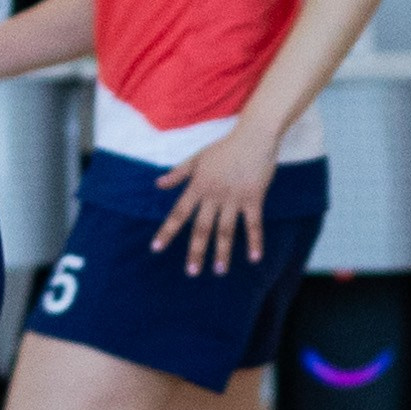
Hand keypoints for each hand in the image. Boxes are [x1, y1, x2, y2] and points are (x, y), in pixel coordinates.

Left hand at [152, 125, 276, 272]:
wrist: (253, 137)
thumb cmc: (224, 148)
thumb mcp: (197, 158)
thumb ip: (178, 173)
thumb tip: (157, 184)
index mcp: (198, 186)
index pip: (179, 213)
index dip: (167, 231)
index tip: (156, 248)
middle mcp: (214, 195)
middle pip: (202, 227)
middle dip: (196, 251)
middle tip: (191, 272)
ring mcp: (234, 198)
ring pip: (226, 230)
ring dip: (222, 252)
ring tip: (219, 271)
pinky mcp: (254, 198)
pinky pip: (253, 223)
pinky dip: (255, 241)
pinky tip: (254, 258)